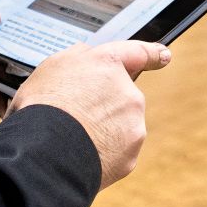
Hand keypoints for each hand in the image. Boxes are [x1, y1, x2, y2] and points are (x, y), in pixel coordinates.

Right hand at [9, 40, 171, 189]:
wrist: (45, 153)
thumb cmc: (42, 108)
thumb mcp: (51, 68)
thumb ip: (77, 59)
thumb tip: (87, 58)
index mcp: (108, 65)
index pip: (138, 52)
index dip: (152, 54)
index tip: (163, 56)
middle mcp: (127, 92)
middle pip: (121, 97)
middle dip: (104, 107)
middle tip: (76, 117)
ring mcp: (132, 123)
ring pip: (120, 126)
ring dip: (103, 131)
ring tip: (73, 138)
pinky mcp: (131, 153)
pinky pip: (117, 151)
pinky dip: (103, 154)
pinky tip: (82, 154)